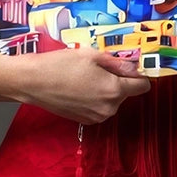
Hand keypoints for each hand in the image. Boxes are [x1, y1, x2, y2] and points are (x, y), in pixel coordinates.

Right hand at [14, 48, 151, 122]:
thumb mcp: (93, 55)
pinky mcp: (86, 120)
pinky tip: (79, 88)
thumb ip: (119, 63)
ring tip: (86, 77)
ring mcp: (97, 117)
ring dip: (106, 89)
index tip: (131, 67)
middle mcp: (109, 108)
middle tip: (99, 68)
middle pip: (127, 93)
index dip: (139, 75)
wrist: (33, 82)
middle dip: (118, 80)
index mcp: (114, 90)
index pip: (143, 86)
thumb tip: (136, 67)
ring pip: (113, 100)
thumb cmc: (61, 65)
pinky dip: (95, 98)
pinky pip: (100, 108)